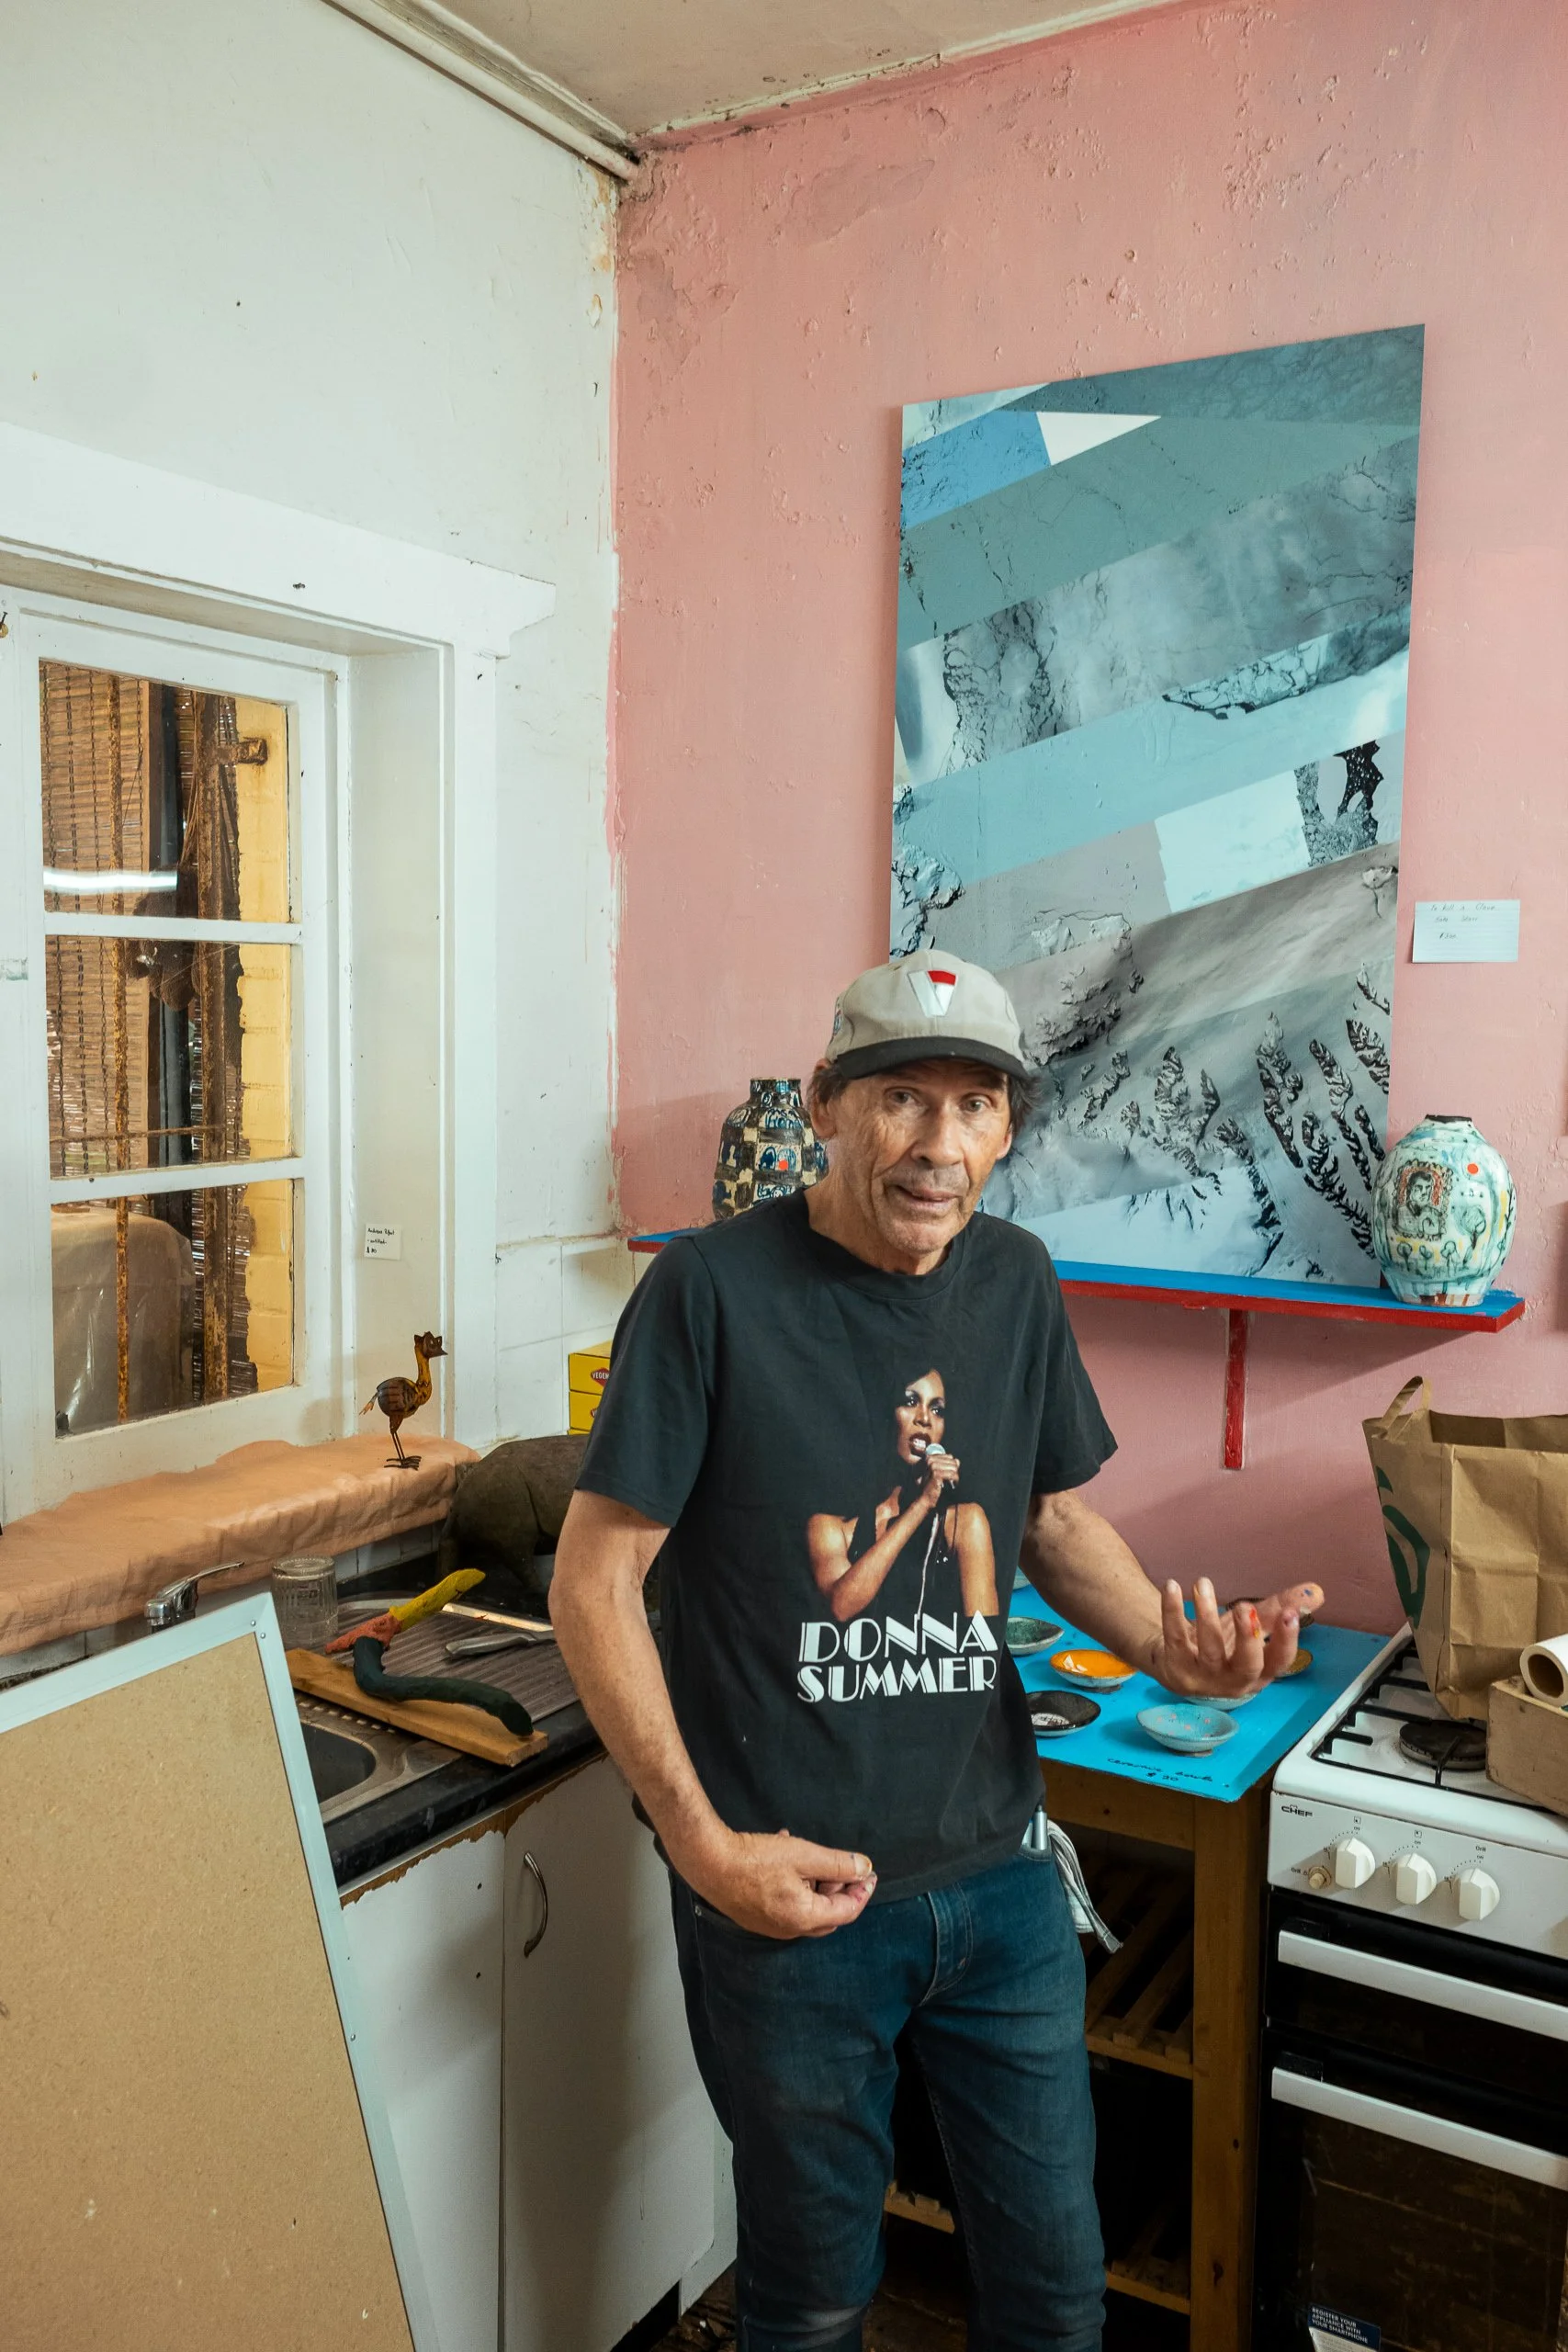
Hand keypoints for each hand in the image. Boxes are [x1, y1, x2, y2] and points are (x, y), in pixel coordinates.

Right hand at [683, 1826, 876, 1939]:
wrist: (709, 1863)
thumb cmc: (755, 1859)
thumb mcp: (803, 1855)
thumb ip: (838, 1863)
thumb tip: (864, 1868)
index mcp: (805, 1917)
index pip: (847, 1911)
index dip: (862, 1891)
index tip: (870, 1873)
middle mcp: (789, 1929)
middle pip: (828, 1914)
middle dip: (841, 1890)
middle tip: (846, 1866)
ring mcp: (772, 1926)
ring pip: (808, 1909)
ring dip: (817, 1884)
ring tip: (812, 1855)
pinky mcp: (758, 1917)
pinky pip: (788, 1905)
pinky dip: (797, 1886)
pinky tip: (788, 1857)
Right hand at [919, 1452, 959, 1508]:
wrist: (924, 1498)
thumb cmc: (931, 1486)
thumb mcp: (938, 1472)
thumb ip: (947, 1464)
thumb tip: (957, 1461)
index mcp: (929, 1458)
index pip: (949, 1457)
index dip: (951, 1466)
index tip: (948, 1474)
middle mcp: (930, 1460)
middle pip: (953, 1462)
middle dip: (954, 1471)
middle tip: (950, 1480)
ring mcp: (932, 1467)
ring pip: (954, 1468)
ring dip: (955, 1476)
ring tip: (951, 1482)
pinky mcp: (936, 1474)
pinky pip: (953, 1474)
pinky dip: (955, 1480)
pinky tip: (953, 1485)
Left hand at [1153, 1577, 1321, 1699]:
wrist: (1173, 1660)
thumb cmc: (1221, 1645)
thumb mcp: (1251, 1628)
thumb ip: (1280, 1609)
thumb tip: (1316, 1591)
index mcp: (1258, 1673)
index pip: (1279, 1662)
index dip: (1286, 1641)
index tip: (1290, 1614)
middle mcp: (1233, 1681)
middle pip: (1247, 1665)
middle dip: (1248, 1636)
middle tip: (1243, 1606)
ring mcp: (1202, 1677)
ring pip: (1209, 1649)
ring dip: (1206, 1614)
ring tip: (1202, 1583)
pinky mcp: (1175, 1667)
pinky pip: (1175, 1638)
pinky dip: (1173, 1611)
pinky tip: (1172, 1587)